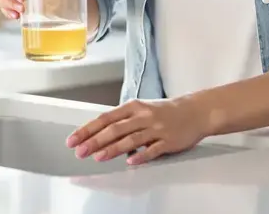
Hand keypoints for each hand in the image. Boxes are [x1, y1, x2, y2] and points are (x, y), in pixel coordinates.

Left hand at [65, 96, 209, 165]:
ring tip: (98, 158)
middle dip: (95, 141)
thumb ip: (123, 122)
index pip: (105, 118)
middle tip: (80, 152)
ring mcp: (156, 129)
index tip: (73, 139)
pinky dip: (141, 156)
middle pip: (114, 129)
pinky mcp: (168, 141)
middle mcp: (143, 116)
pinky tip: (130, 162)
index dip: (88, 129)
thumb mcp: (141, 110)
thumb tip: (100, 136)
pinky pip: (152, 150)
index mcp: (133, 107)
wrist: (195, 111)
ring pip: (130, 139)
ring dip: (113, 149)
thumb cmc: (165, 112)